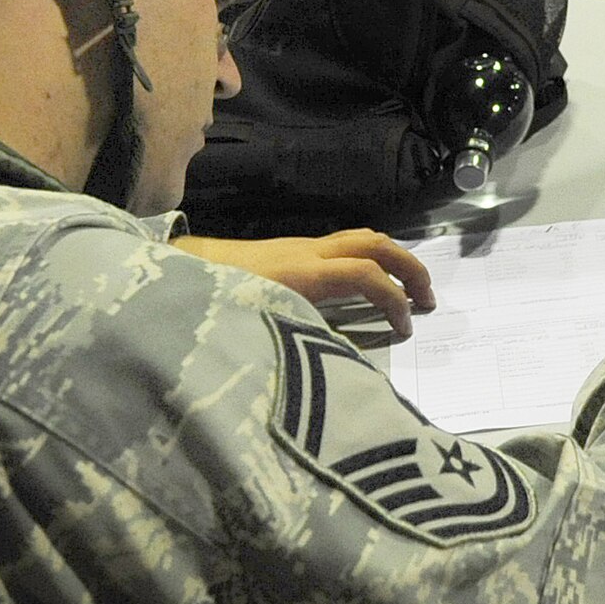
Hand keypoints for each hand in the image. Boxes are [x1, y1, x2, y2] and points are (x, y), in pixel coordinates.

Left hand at [174, 229, 434, 337]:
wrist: (176, 272)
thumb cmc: (214, 302)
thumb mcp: (257, 326)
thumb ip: (301, 340)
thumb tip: (340, 366)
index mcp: (302, 273)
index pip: (367, 276)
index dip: (394, 302)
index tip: (406, 329)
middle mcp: (308, 253)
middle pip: (375, 244)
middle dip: (410, 269)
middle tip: (429, 301)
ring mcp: (301, 247)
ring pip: (362, 237)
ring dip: (394, 259)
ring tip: (410, 289)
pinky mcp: (293, 251)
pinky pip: (346, 244)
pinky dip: (372, 257)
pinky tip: (370, 283)